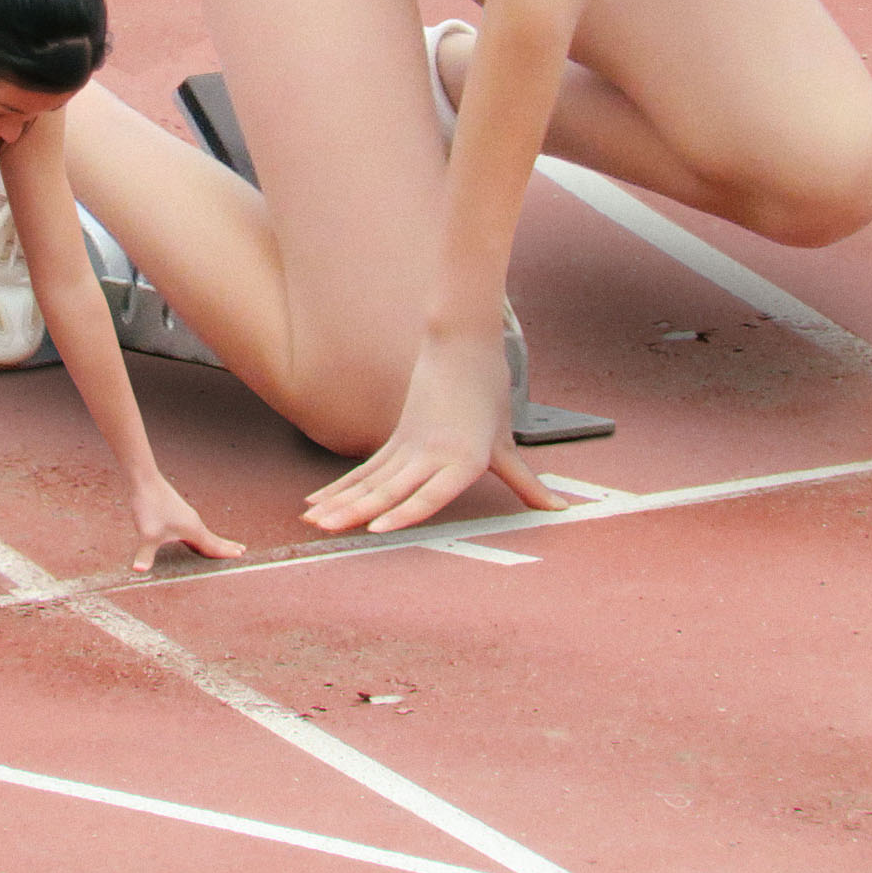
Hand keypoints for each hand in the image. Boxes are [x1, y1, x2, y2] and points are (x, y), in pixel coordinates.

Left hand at [124, 477, 244, 572]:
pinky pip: (194, 529)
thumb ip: (145, 555)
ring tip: (221, 546)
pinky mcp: (177, 513)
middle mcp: (193, 522)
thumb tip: (138, 570)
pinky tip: (193, 539)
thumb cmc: (150, 506)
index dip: (226, 552)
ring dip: (214, 540)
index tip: (240, 555)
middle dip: (226, 546)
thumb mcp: (147, 534)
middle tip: (241, 550)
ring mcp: (185, 517)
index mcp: (192, 529)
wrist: (145, 481)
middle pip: (212, 538)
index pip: (213, 545)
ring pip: (203, 533)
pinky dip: (200, 536)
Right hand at [303, 330, 567, 533]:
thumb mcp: (506, 443)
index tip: (377, 529)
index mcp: (461, 459)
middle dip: (353, 511)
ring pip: (368, 480)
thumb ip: (526, 483)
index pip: (428, 493)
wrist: (462, 343)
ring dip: (339, 502)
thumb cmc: (488, 391)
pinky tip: (317, 503)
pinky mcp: (396, 439)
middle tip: (325, 530)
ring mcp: (408, 446)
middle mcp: (430, 455)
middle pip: (386, 488)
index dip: (402, 512)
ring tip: (312, 520)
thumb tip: (559, 508)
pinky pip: (364, 470)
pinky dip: (341, 488)